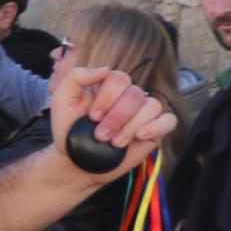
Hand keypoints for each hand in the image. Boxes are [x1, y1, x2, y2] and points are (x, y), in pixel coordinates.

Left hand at [50, 63, 177, 165]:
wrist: (76, 161)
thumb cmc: (69, 130)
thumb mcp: (62, 100)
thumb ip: (76, 78)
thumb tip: (105, 69)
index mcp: (109, 87)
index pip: (119, 78)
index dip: (107, 97)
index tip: (93, 116)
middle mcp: (129, 97)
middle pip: (135, 94)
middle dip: (116, 117)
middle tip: (100, 135)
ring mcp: (144, 113)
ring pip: (152, 106)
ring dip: (131, 125)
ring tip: (115, 142)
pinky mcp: (156, 131)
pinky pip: (169, 120)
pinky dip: (157, 127)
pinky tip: (140, 136)